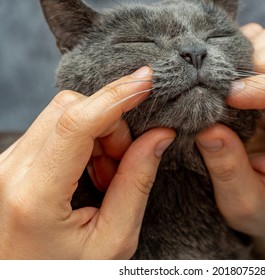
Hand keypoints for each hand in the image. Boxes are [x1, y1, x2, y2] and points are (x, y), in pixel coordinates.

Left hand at [0, 67, 175, 258]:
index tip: (146, 81)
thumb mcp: (113, 239)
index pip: (76, 123)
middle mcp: (11, 171)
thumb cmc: (68, 274)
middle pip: (70, 109)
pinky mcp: (12, 162)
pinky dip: (83, 142)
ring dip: (98, 136)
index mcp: (35, 194)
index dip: (115, 96)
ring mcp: (7, 164)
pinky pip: (54, 129)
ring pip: (63, 115)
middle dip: (111, 126)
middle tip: (123, 165)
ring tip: (106, 177)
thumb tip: (160, 135)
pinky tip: (90, 173)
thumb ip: (137, 182)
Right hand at [196, 22, 264, 257]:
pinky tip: (228, 78)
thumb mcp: (242, 202)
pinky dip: (243, 50)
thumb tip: (209, 129)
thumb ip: (228, 170)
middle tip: (227, 86)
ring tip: (227, 83)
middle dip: (263, 61)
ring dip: (252, 53)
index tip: (229, 98)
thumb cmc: (262, 210)